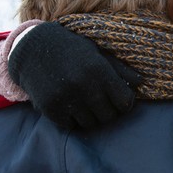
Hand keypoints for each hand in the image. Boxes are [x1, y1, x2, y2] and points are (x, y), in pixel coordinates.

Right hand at [8, 21, 141, 128]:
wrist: (32, 47)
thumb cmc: (71, 49)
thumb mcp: (96, 52)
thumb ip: (119, 69)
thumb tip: (141, 82)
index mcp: (99, 70)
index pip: (125, 102)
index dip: (124, 103)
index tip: (118, 99)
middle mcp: (84, 85)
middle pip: (109, 116)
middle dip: (108, 111)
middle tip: (100, 102)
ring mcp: (66, 98)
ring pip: (90, 123)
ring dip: (90, 116)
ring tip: (84, 103)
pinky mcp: (51, 108)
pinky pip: (71, 125)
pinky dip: (72, 119)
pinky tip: (70, 106)